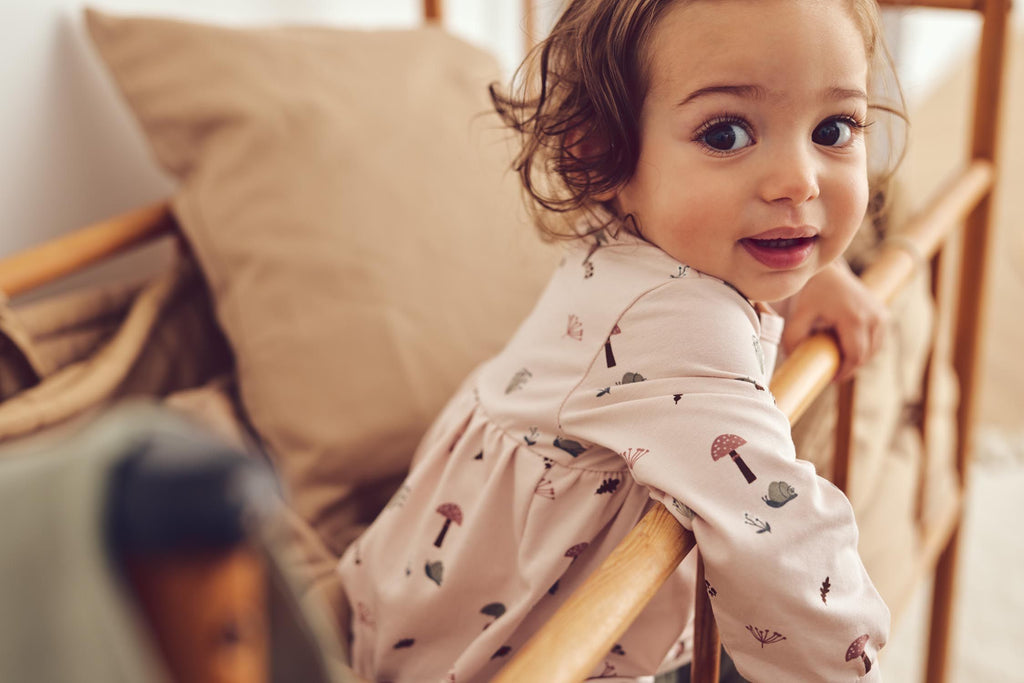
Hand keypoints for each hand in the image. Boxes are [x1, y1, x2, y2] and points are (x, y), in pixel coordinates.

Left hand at [778, 259, 887, 381]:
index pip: (855, 357)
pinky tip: (848, 344)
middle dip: (850, 367)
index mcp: (854, 319)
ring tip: (838, 354)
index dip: (845, 372)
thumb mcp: (798, 316)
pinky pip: (877, 340)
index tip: (831, 378)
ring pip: (874, 350)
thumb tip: (793, 361)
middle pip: (866, 356)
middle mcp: (873, 317)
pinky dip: (865, 347)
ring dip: (858, 357)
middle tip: (832, 368)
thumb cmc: (811, 293)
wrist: (829, 272)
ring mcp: (881, 314)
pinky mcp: (884, 313)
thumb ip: (793, 339)